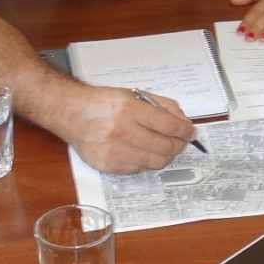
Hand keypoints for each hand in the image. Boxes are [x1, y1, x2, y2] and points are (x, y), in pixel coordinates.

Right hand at [63, 86, 196, 173]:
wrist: (71, 113)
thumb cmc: (104, 102)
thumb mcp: (135, 94)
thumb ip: (163, 106)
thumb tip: (185, 123)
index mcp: (130, 110)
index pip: (169, 125)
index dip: (185, 131)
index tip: (191, 132)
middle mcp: (122, 132)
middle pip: (165, 147)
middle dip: (179, 145)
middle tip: (181, 141)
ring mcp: (115, 151)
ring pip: (155, 162)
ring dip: (166, 155)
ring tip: (164, 146)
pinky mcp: (108, 165)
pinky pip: (139, 169)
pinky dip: (147, 161)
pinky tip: (144, 151)